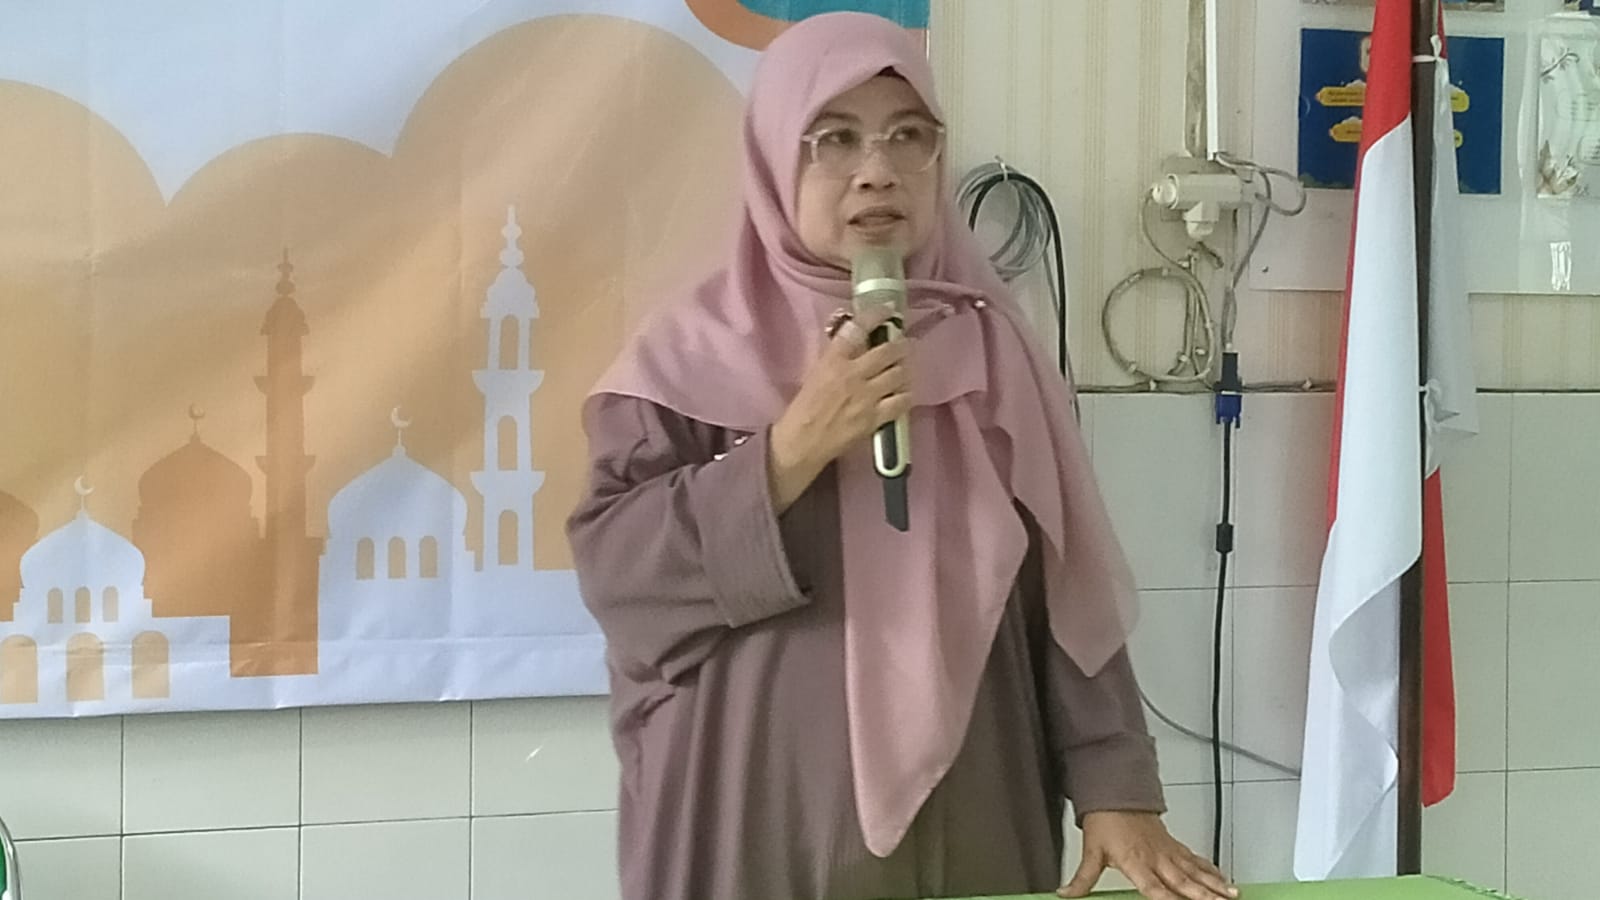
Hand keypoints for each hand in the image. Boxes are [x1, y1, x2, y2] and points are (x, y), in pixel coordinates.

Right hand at [767, 311, 910, 511]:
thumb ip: (838, 357)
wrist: (803, 441)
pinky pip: (901, 402)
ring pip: (898, 374)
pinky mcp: (875, 418)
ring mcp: (867, 397)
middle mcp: (853, 374)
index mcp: (834, 360)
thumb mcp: (817, 373)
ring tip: (905, 368)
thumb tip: (857, 342)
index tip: (888, 310)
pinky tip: (904, 394)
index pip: (857, 329)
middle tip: (905, 344)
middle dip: (901, 345)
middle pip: (887, 351)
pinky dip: (906, 395)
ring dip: (905, 369)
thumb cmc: (805, 407)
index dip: (876, 315)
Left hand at [1059, 811, 1236, 899]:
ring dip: (1215, 884)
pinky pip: (1196, 860)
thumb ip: (1083, 878)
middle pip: (1184, 881)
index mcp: (1136, 863)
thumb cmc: (1105, 821)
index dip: (1169, 899)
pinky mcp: (1174, 845)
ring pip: (1196, 871)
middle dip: (1205, 895)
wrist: (1116, 793)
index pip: (1155, 888)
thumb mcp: (1091, 851)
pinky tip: (1223, 879)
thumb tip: (1066, 893)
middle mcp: (1156, 859)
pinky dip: (1211, 870)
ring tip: (1233, 895)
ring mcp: (1168, 852)